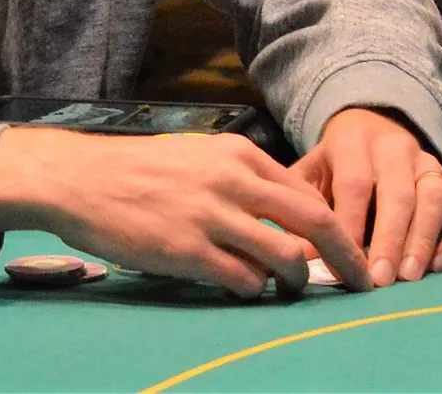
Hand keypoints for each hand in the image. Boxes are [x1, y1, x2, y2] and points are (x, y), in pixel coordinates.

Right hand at [0, 126, 370, 295]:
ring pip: (285, 256)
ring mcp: (212, 215)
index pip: (308, 193)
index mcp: (238, 153)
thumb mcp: (199, 156)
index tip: (348, 251)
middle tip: (359, 282)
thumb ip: (242, 179)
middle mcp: (232, 179)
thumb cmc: (140, 170)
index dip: (336, 227)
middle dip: (345, 257)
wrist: (82, 179)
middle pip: (314, 222)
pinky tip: (240, 286)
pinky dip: (252, 289)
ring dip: (295, 279)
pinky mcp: (189, 250)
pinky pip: (243, 280)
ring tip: (285, 288)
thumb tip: (287, 216)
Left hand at [291, 107, 441, 286]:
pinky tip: (441, 266)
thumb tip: (297, 253)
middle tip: (379, 280)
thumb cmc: (335, 165)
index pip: (354, 182)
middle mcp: (397, 148)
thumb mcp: (312, 173)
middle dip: (389, 239)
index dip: (349, 223)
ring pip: (436, 197)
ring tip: (410, 277)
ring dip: (423, 239)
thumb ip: (304, 206)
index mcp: (353, 141)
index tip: (341, 263)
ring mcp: (431, 165)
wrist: (371, 128)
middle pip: (397, 192)